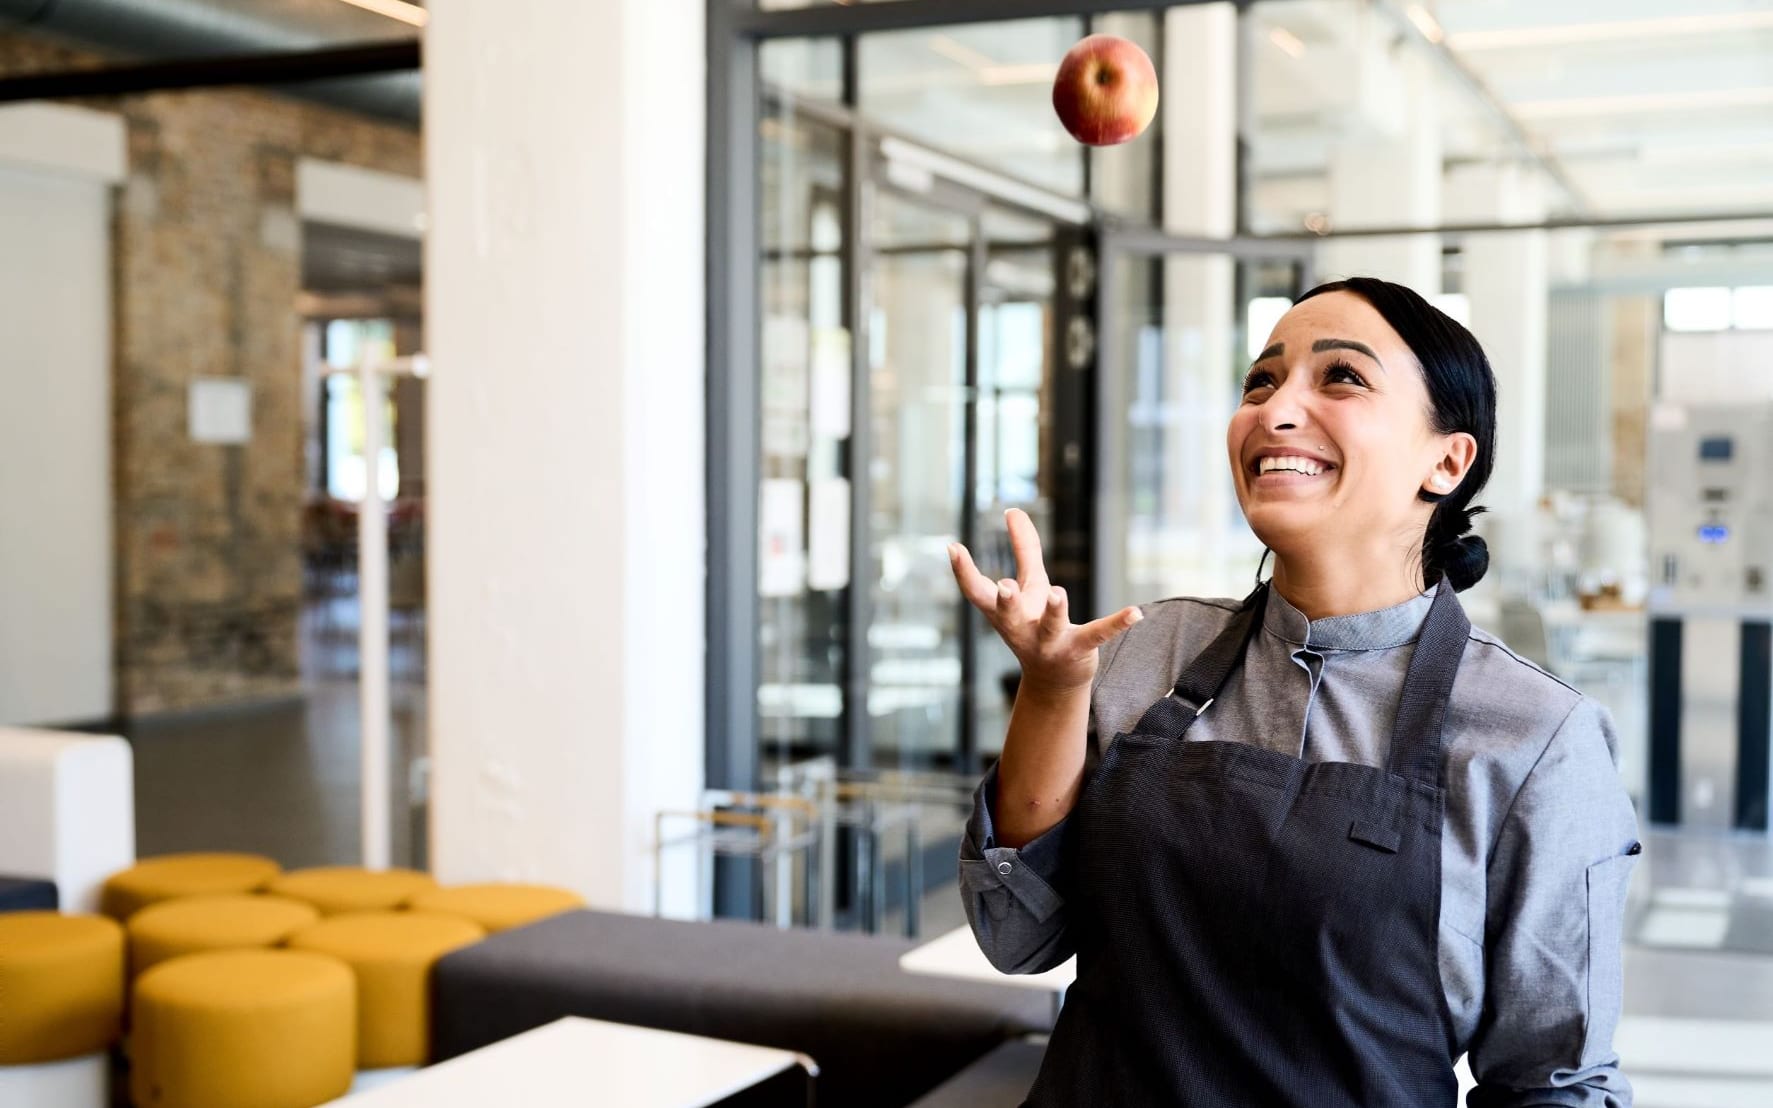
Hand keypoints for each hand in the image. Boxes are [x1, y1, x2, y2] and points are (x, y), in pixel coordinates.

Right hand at [948, 508, 1141, 695]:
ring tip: (1057, 592)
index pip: (978, 593)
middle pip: (1009, 615)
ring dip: (1053, 611)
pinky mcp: (1079, 649)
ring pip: (1051, 626)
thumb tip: (1013, 509)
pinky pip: (1098, 634)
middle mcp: (1021, 629)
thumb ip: (1023, 548)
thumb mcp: (1029, 584)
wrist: (1055, 680)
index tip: (953, 547)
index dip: (963, 572)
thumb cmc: (1035, 623)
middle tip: (1003, 587)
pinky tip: (1136, 613)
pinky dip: (1117, 624)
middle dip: (1006, 602)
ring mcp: (1049, 642)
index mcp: (1004, 613)